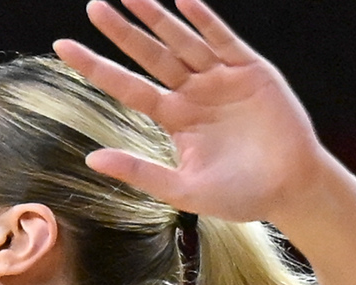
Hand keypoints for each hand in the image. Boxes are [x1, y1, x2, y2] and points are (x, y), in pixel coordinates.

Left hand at [54, 1, 329, 223]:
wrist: (291, 188)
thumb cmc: (240, 194)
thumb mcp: (183, 189)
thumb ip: (140, 172)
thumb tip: (91, 158)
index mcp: (175, 118)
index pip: (127, 86)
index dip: (96, 67)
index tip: (63, 47)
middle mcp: (193, 92)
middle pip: (150, 55)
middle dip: (123, 31)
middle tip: (93, 6)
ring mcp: (221, 77)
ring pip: (181, 40)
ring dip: (157, 17)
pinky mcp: (250, 69)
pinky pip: (222, 38)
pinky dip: (204, 20)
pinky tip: (183, 0)